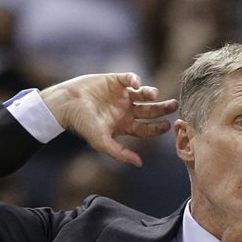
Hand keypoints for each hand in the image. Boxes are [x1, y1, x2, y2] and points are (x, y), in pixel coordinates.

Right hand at [40, 73, 177, 166]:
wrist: (68, 104)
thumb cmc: (83, 125)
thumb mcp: (102, 142)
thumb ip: (121, 154)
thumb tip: (140, 164)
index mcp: (125, 125)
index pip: (147, 128)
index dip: (158, 127)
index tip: (167, 125)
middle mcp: (126, 110)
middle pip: (150, 111)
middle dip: (163, 108)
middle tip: (174, 105)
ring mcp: (121, 95)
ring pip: (143, 94)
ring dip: (150, 93)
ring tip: (152, 94)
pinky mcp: (115, 80)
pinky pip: (130, 78)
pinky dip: (135, 79)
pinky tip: (136, 84)